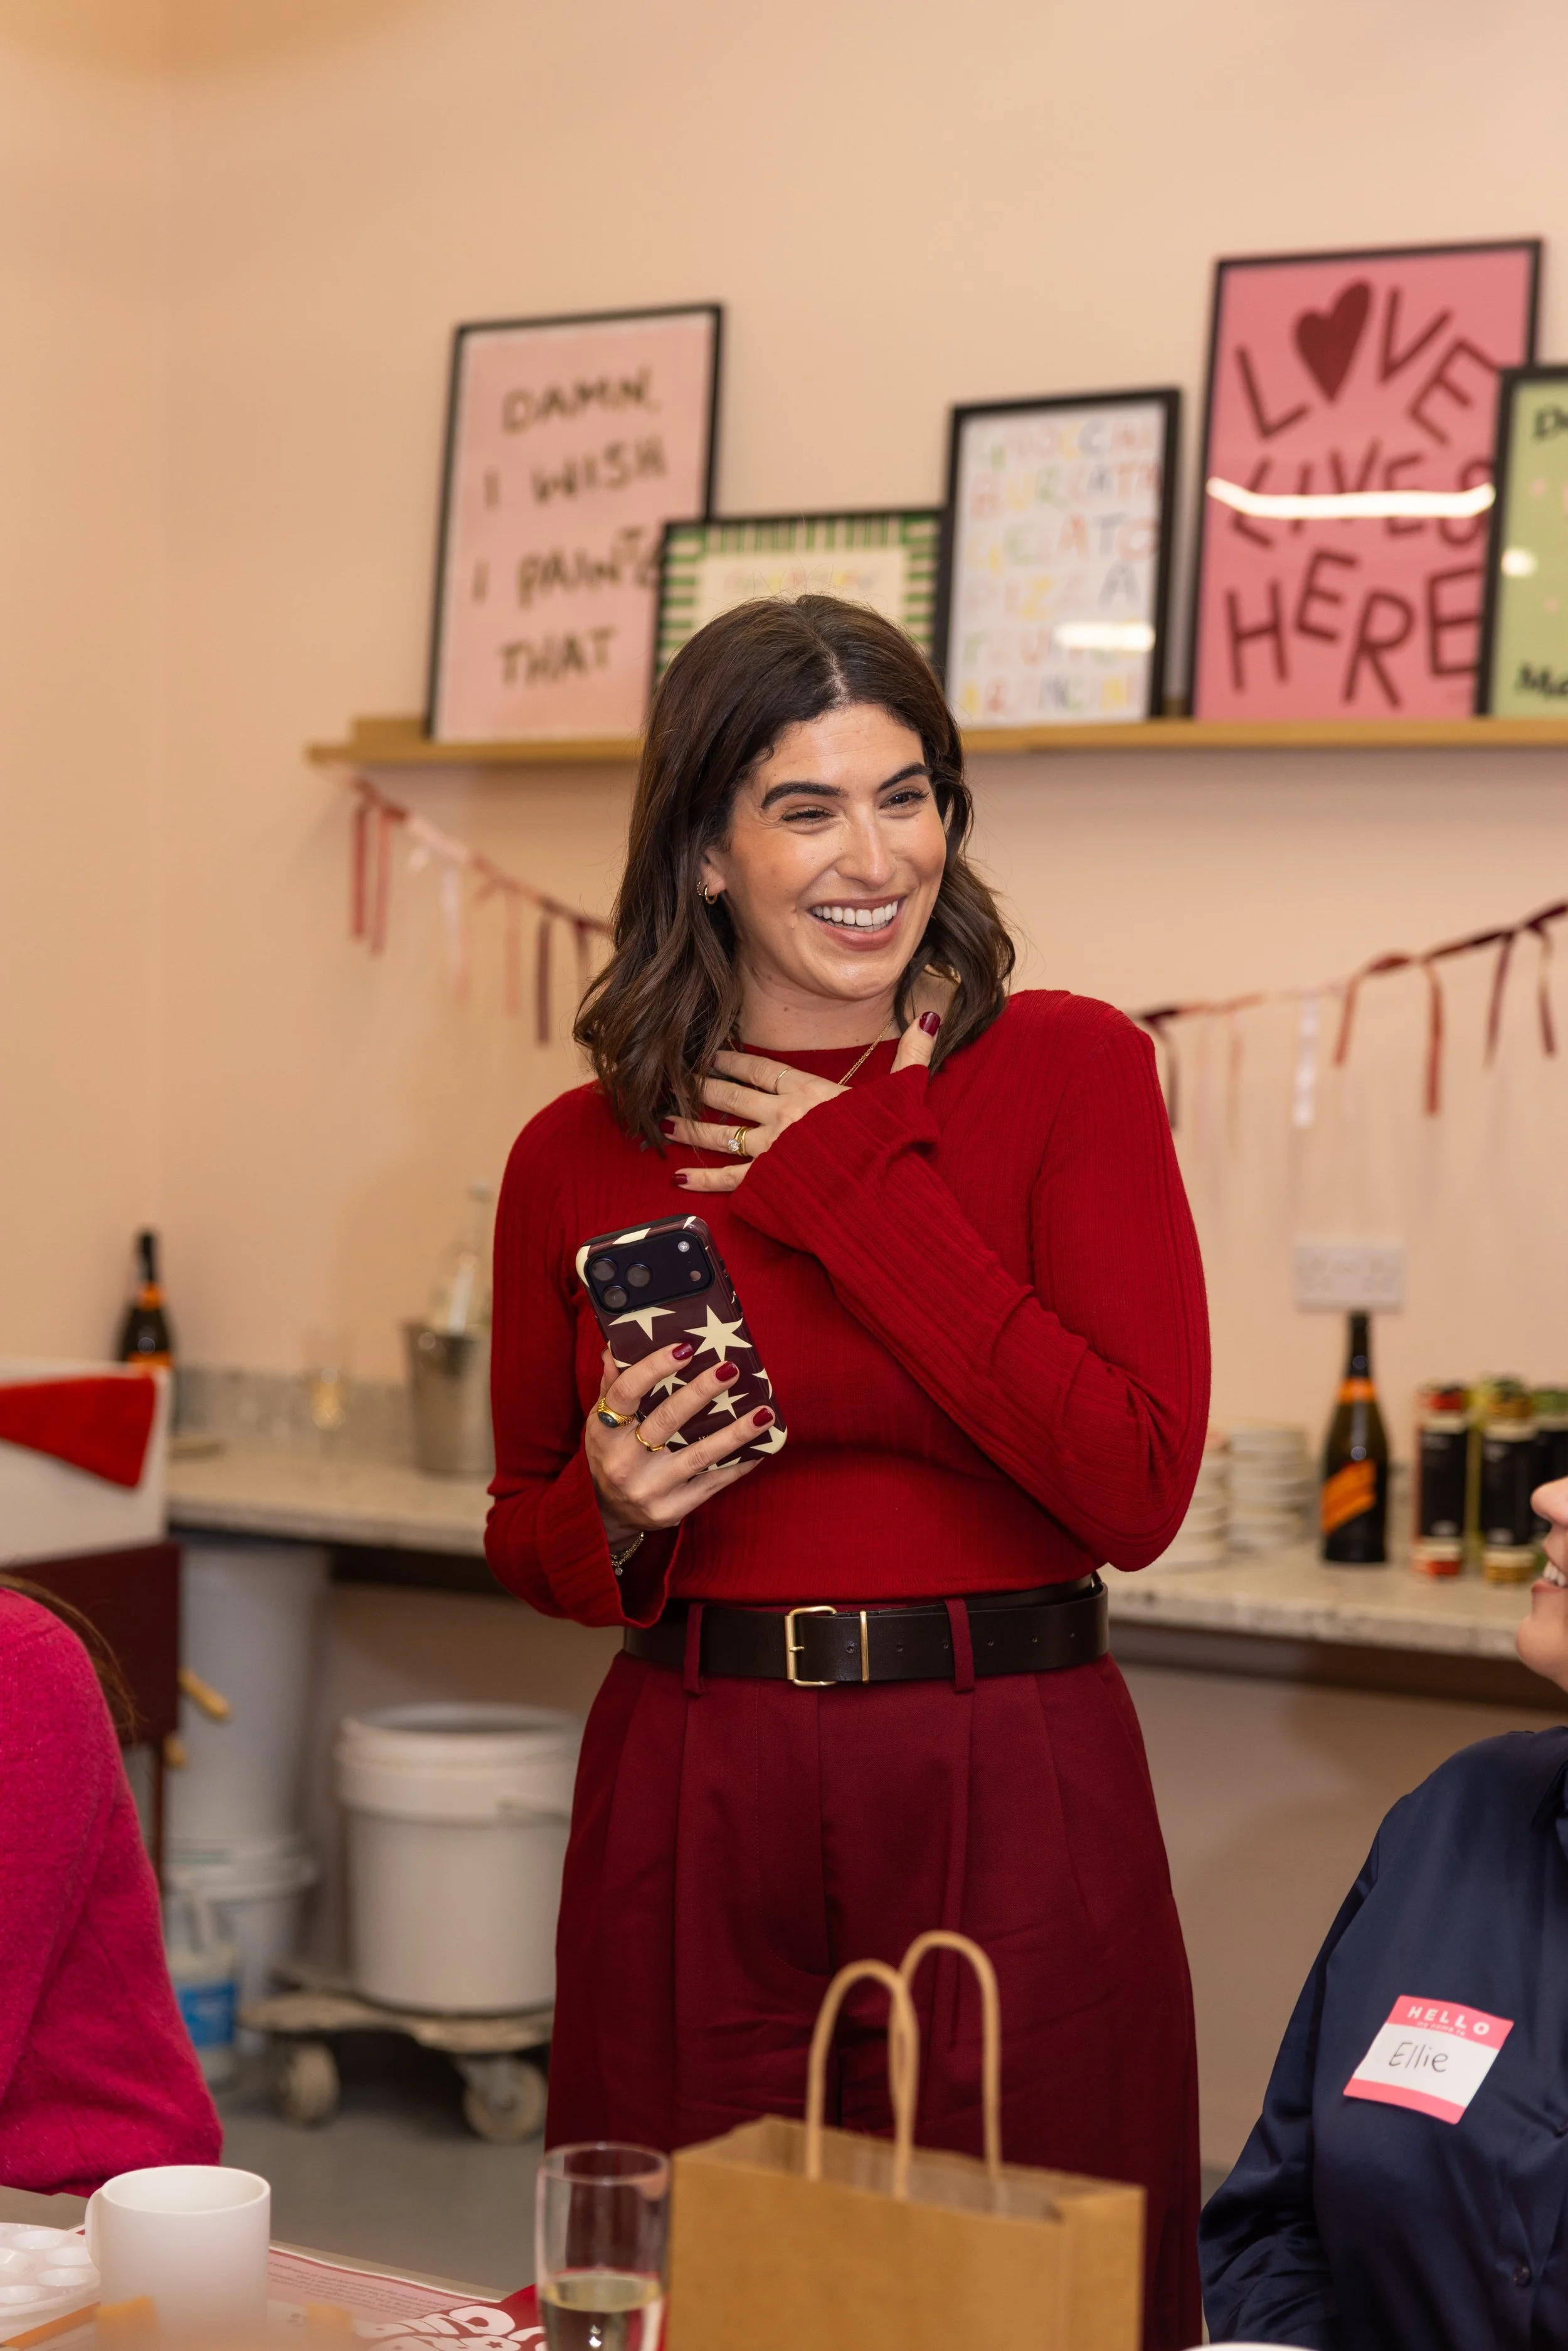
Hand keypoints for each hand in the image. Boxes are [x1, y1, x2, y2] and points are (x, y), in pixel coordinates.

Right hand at [587, 1343, 771, 1546]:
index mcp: (603, 1432)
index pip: (627, 1392)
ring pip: (699, 1454)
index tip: (685, 1348)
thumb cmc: (610, 1456)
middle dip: (702, 1391)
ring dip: (735, 1432)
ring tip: (764, 1412)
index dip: (654, 1367)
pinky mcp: (671, 1509)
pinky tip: (760, 1448)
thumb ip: (611, 1387)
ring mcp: (649, 1488)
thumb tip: (614, 1350)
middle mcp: (624, 1461)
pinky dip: (738, 1465)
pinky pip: (712, 1484)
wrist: (607, 1515)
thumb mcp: (600, 1424)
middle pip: (668, 1419)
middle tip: (731, 1369)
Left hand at [668, 1004, 945, 1193]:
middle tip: (675, 1079)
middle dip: (702, 1087)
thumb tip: (929, 1018)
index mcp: (811, 1093)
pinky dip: (701, 1178)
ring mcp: (770, 1152)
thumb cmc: (893, 1145)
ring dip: (689, 1126)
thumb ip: (912, 1053)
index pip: (763, 1069)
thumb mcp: (906, 1092)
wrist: (881, 1194)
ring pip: (720, 1134)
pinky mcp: (765, 1185)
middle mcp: (783, 1118)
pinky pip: (726, 1179)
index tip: (712, 1055)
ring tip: (662, 1119)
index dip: (735, 1061)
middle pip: (733, 1097)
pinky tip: (678, 1176)